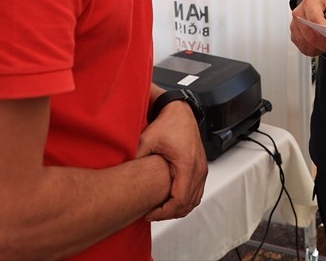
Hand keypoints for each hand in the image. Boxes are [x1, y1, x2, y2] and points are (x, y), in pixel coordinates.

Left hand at [137, 98, 208, 220]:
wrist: (180, 112)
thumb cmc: (168, 123)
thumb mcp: (147, 140)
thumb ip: (137, 158)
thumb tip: (123, 174)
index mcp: (187, 164)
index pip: (179, 200)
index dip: (164, 212)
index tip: (150, 214)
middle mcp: (198, 168)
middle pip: (188, 204)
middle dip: (169, 213)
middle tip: (152, 214)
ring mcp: (202, 168)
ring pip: (194, 200)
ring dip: (178, 208)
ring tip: (160, 209)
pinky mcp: (201, 167)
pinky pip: (197, 191)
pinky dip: (186, 200)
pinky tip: (171, 200)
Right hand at [289, 0, 325, 56]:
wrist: (321, 2)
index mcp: (310, 3)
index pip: (315, 21)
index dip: (325, 35)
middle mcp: (299, 13)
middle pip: (311, 36)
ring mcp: (295, 25)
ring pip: (307, 45)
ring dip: (321, 50)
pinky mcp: (294, 35)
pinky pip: (304, 48)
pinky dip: (315, 51)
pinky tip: (322, 46)